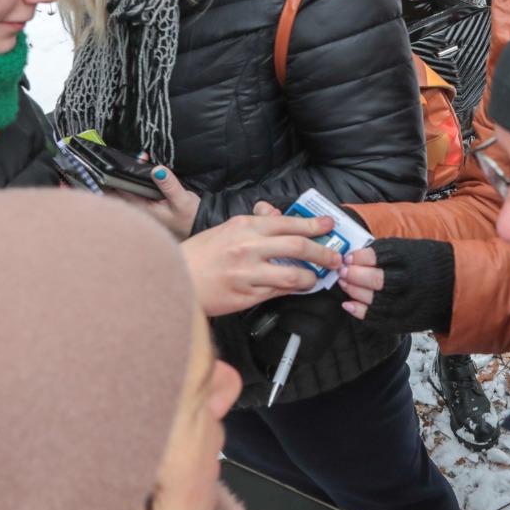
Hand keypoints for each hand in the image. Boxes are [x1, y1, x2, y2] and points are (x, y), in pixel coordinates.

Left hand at [110, 163, 200, 239]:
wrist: (200, 225)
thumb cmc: (190, 216)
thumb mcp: (182, 200)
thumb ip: (169, 185)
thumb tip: (157, 170)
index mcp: (143, 209)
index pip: (121, 192)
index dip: (119, 176)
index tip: (125, 161)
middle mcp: (140, 208)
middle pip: (123, 189)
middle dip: (127, 172)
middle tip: (140, 158)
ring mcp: (145, 206)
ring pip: (132, 188)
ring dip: (135, 173)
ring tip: (144, 158)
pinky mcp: (152, 202)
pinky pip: (141, 188)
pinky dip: (142, 177)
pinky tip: (148, 167)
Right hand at [181, 201, 342, 315]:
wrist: (174, 278)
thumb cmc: (200, 254)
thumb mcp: (226, 229)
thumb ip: (255, 222)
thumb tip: (276, 213)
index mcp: (244, 225)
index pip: (288, 222)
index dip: (313, 224)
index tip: (329, 225)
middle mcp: (247, 246)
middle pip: (298, 246)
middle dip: (322, 252)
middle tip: (334, 257)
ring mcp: (247, 273)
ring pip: (293, 274)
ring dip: (311, 276)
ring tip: (317, 277)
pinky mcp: (245, 295)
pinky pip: (278, 292)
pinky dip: (293, 289)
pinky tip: (298, 287)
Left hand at [338, 238, 455, 332]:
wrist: (453, 287)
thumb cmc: (427, 264)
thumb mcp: (411, 249)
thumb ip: (386, 252)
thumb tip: (354, 256)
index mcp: (412, 259)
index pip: (379, 256)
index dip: (359, 257)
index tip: (349, 257)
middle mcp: (410, 281)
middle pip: (375, 280)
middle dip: (353, 275)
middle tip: (342, 271)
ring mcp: (407, 303)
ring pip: (373, 300)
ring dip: (353, 291)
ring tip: (344, 283)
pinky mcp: (404, 320)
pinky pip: (376, 318)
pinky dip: (359, 311)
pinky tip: (348, 304)